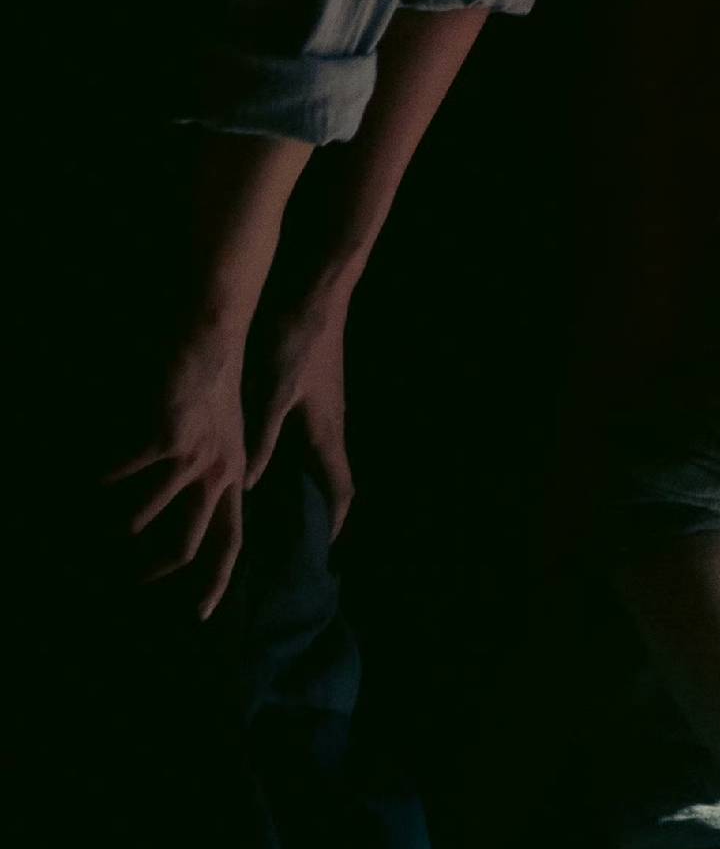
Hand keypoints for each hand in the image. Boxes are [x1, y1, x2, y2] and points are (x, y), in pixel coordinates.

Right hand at [110, 312, 259, 613]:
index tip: (200, 615)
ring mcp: (194, 457)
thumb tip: (191, 503)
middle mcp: (221, 473)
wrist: (212, 335)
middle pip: (187, 545)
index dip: (215, 580)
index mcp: (237, 475)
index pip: (232, 541)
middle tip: (121, 581)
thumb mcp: (223, 433)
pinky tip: (79, 475)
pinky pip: (117, 474)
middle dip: (150, 571)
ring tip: (82, 523)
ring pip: (141, 516)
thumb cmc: (209, 382)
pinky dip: (93, 479)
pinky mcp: (166, 437)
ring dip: (108, 523)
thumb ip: (213, 470)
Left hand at [245, 288, 359, 536]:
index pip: (340, 489)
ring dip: (307, 487)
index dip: (332, 521)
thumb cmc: (298, 344)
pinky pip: (311, 442)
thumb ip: (262, 440)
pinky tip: (270, 463)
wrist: (319, 299)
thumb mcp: (274, 393)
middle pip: (332, 480)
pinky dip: (297, 464)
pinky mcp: (316, 397)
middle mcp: (332, 426)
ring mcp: (327, 411)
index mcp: (325, 432)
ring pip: (320, 461)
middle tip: (294, 537)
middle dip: (320, 511)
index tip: (321, 549)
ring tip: (278, 509)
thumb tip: (249, 485)